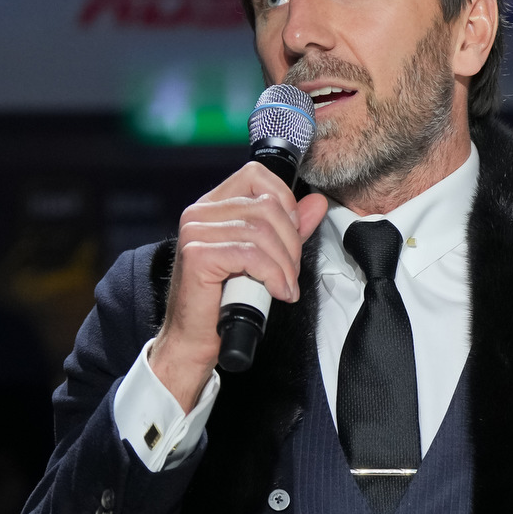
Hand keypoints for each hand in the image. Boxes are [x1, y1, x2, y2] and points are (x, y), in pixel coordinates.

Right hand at [151, 162, 328, 408]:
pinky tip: (276, 293)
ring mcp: (195, 231)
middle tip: (291, 273)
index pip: (256, 175)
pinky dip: (272, 275)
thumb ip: (289, 228)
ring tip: (285, 286)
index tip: (293, 236)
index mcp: (213, 206)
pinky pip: (250, 255)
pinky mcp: (197, 255)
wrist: (196, 339)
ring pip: (261, 231)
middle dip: (291, 243)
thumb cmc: (226, 300)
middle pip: (267, 206)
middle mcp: (199, 213)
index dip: (285, 201)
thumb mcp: (265, 257)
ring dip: (284, 264)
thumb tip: (317, 202)